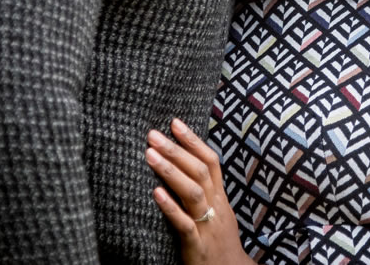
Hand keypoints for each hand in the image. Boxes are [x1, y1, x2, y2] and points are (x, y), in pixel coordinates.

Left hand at [146, 120, 254, 264]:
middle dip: (176, 150)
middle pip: (199, 171)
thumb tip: (183, 165)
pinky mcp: (197, 246)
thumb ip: (204, 191)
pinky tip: (155, 194)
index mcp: (219, 198)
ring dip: (170, 171)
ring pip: (193, 193)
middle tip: (153, 134)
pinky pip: (184, 224)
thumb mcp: (217, 212)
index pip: (210, 161)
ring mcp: (207, 226)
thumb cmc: (218, 242)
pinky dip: (170, 208)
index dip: (193, 141)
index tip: (175, 122)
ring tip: (150, 155)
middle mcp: (216, 207)